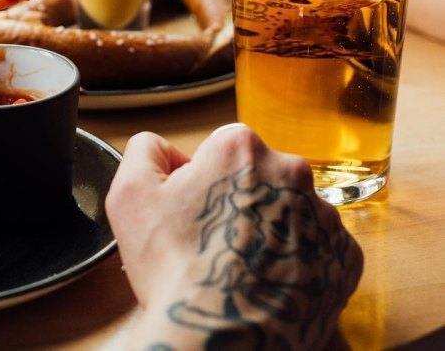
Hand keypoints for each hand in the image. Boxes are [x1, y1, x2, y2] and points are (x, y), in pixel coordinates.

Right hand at [106, 124, 362, 349]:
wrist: (222, 339)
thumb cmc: (175, 267)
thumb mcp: (130, 193)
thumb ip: (145, 149)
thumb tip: (166, 150)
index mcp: (242, 146)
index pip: (221, 150)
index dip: (204, 182)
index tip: (195, 216)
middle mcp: (291, 171)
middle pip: (261, 178)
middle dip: (242, 202)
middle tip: (217, 245)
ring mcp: (325, 216)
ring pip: (292, 213)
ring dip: (273, 231)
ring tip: (246, 270)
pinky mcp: (347, 258)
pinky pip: (320, 249)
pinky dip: (300, 263)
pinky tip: (272, 284)